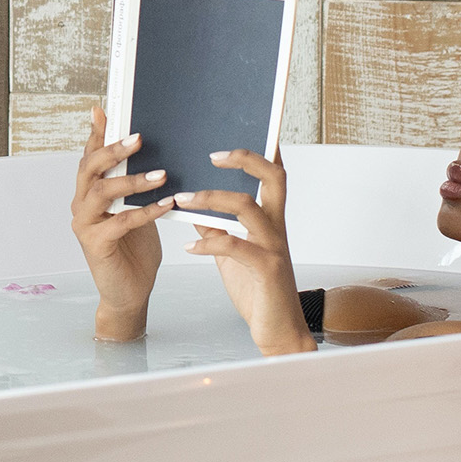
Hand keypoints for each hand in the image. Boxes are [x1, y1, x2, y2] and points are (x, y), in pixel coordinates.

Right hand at [72, 106, 174, 339]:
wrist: (129, 292)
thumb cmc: (135, 249)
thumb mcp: (137, 209)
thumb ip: (135, 183)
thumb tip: (152, 152)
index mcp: (89, 192)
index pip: (89, 155)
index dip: (96, 133)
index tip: (103, 109)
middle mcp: (80, 205)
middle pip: (89, 167)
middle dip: (112, 150)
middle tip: (138, 138)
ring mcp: (85, 225)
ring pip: (101, 192)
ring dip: (131, 180)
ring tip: (161, 174)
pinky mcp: (96, 245)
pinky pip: (120, 222)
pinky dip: (144, 211)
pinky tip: (167, 205)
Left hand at [175, 149, 312, 354]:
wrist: (279, 332)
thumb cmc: (257, 290)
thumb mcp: (231, 254)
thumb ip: (217, 228)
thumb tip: (193, 205)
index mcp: (271, 221)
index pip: (273, 176)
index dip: (263, 150)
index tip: (244, 129)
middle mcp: (276, 228)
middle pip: (273, 178)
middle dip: (245, 159)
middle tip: (212, 155)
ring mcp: (274, 247)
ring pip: (247, 207)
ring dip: (211, 198)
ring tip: (182, 199)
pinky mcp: (266, 270)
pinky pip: (235, 247)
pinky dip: (208, 244)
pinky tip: (188, 246)